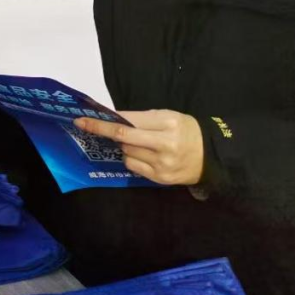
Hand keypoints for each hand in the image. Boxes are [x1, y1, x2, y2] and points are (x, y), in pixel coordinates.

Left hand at [74, 109, 203, 185]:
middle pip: (123, 138)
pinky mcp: (160, 179)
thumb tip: (112, 118)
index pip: (128, 122)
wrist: (210, 157)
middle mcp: (165, 145)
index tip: (83, 119)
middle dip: (102, 131)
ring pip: (126, 153)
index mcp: (168, 124)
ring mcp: (162, 165)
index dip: (104, 121)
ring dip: (123, 146)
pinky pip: (133, 166)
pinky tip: (141, 154)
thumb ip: (141, 118)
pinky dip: (131, 158)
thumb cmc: (185, 131)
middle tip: (85, 125)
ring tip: (136, 142)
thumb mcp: (167, 116)